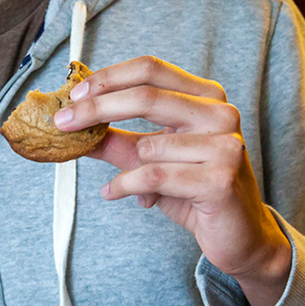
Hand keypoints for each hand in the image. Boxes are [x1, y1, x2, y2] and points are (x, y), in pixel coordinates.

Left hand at [54, 56, 292, 305]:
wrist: (241, 236)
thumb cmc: (197, 191)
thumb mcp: (152, 159)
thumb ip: (118, 140)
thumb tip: (74, 125)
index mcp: (208, 97)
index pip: (151, 69)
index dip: (108, 78)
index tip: (74, 95)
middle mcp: (221, 114)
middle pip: (147, 96)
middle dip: (97, 108)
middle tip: (63, 122)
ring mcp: (225, 146)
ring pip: (148, 146)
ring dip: (125, 169)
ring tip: (123, 183)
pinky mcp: (221, 179)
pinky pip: (154, 176)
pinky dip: (126, 186)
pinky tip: (114, 193)